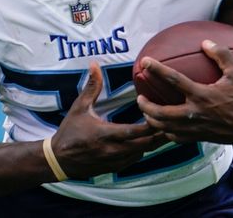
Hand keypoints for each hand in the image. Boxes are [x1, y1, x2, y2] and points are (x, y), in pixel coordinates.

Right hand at [50, 63, 168, 179]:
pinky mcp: (114, 168)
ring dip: (153, 144)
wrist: (60, 159)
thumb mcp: (79, 107)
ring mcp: (114, 161)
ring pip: (141, 153)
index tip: (159, 114)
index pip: (133, 131)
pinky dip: (142, 151)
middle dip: (159, 135)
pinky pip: (134, 160)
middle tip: (172, 123)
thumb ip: (91, 87)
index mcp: (104, 134)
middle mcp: (111, 150)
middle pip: (143, 145)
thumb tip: (94, 64)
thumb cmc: (69, 131)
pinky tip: (148, 142)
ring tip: (166, 131)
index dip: (149, 125)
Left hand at [136, 40, 232, 145]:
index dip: (157, 70)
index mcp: (203, 96)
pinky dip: (166, 132)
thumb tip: (205, 42)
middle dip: (146, 106)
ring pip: (166, 128)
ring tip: (147, 111)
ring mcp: (197, 128)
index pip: (174, 80)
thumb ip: (222, 55)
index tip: (144, 62)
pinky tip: (163, 125)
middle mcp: (196, 114)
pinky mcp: (200, 138)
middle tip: (139, 97)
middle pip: (161, 113)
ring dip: (153, 120)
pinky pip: (176, 138)